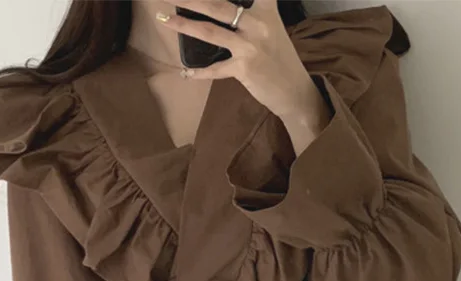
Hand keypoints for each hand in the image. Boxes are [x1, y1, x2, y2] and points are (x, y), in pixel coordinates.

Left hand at [157, 0, 329, 127]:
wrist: (295, 92)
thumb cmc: (281, 59)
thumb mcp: (272, 28)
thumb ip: (253, 15)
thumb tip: (227, 13)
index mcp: (266, 10)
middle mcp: (257, 24)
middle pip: (218, 5)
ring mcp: (250, 47)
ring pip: (210, 31)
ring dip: (184, 24)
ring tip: (165, 18)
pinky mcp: (244, 69)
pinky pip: (215, 69)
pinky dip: (199, 73)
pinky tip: (185, 73)